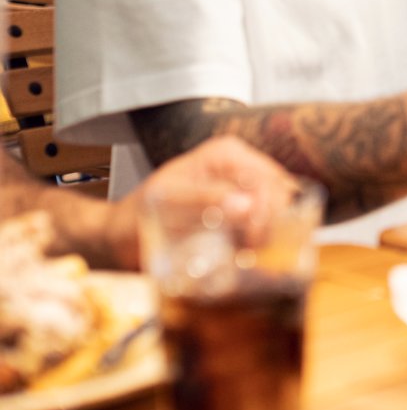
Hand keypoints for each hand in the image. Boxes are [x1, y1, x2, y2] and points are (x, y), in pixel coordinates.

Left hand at [105, 137, 302, 268]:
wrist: (122, 236)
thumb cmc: (136, 217)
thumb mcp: (164, 204)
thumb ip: (204, 200)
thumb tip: (246, 206)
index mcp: (226, 154)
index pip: (267, 180)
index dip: (268, 212)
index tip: (253, 241)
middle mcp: (241, 165)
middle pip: (281, 194)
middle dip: (274, 224)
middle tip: (253, 253)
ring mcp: (245, 188)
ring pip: (282, 210)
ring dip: (272, 234)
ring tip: (250, 255)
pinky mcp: (246, 211)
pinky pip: (270, 223)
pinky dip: (265, 241)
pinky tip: (249, 255)